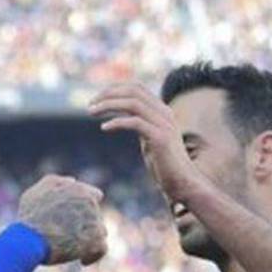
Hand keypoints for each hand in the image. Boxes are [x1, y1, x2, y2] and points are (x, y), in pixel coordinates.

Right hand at [18, 174, 106, 265]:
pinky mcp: (94, 241)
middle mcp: (90, 202)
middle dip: (84, 224)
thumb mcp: (37, 192)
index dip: (84, 207)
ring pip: (100, 232)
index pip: (94, 195)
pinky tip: (82, 260)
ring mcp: (94, 220)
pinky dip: (92, 255)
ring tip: (71, 248)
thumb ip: (55, 183)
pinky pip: (101, 249)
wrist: (28, 239)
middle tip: (67, 235)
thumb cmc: (29, 217)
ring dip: (88, 238)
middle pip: (95, 215)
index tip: (74, 217)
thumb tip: (72, 181)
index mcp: (79, 189)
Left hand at [89, 82, 207, 201]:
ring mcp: (164, 125)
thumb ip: (140, 125)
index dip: (114, 89)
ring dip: (108, 105)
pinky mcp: (160, 138)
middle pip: (133, 91)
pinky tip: (104, 128)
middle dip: (108, 95)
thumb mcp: (149, 138)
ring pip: (133, 103)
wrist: (182, 182)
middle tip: (89, 106)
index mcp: (161, 111)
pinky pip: (135, 122)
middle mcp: (164, 113)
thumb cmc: (164, 164)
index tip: (96, 99)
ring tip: (90, 113)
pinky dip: (117, 122)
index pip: (137, 88)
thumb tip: (123, 119)